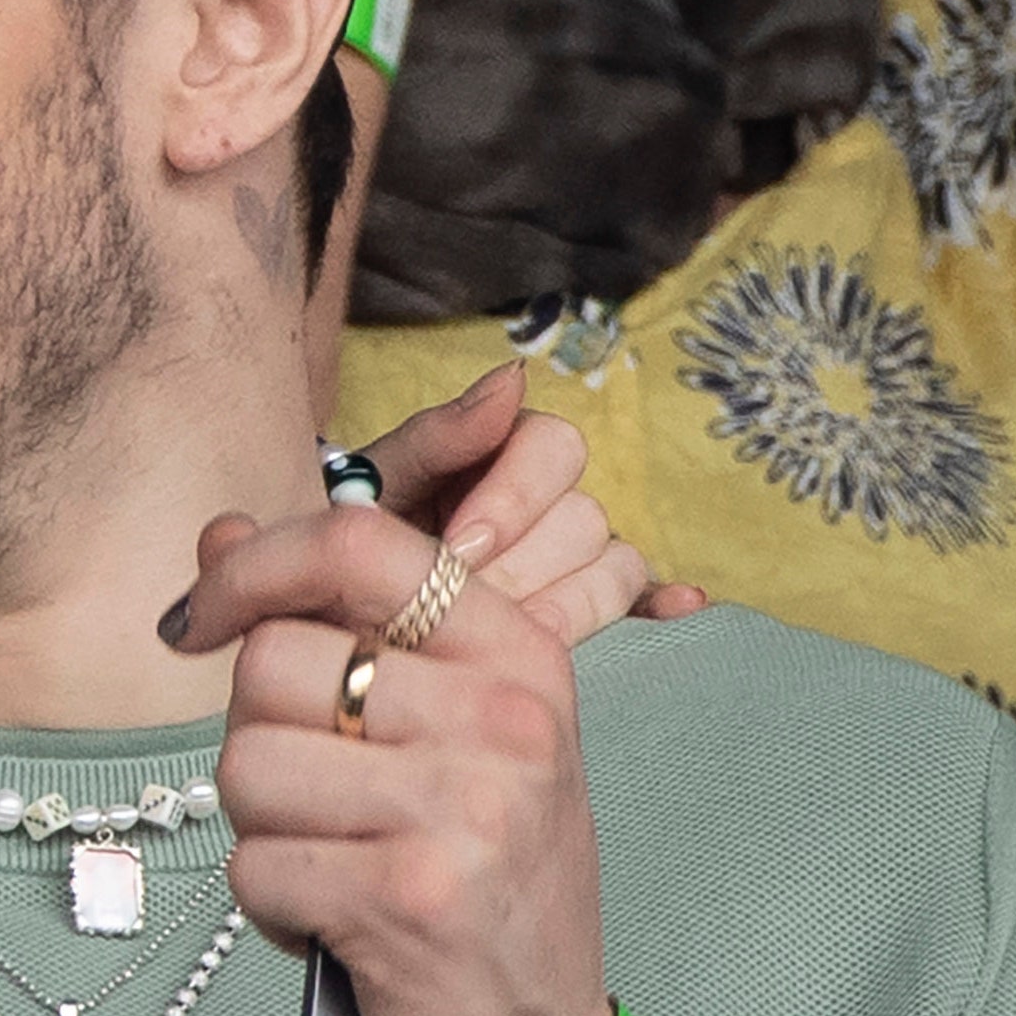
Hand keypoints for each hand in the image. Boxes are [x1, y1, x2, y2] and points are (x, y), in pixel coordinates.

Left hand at [187, 497, 615, 1015]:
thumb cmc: (478, 875)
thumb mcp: (444, 732)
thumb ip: (341, 627)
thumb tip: (218, 534)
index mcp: (518, 655)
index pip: (357, 544)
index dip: (252, 568)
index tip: (201, 619)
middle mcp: (504, 721)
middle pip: (272, 664)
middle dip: (258, 739)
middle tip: (318, 804)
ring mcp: (460, 811)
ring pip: (246, 766)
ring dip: (262, 829)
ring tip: (334, 865)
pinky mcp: (403, 901)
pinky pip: (251, 865)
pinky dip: (270, 907)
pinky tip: (335, 926)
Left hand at [335, 362, 698, 646]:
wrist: (332, 606)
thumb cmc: (351, 536)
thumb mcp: (378, 484)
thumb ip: (439, 433)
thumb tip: (512, 377)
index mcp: (503, 451)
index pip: (556, 448)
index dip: (514, 500)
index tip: (458, 549)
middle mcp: (547, 497)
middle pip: (584, 517)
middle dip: (522, 566)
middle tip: (462, 604)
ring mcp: (569, 553)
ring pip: (611, 564)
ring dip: (558, 603)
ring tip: (496, 638)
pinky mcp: (579, 603)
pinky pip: (637, 595)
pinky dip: (659, 598)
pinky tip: (683, 602)